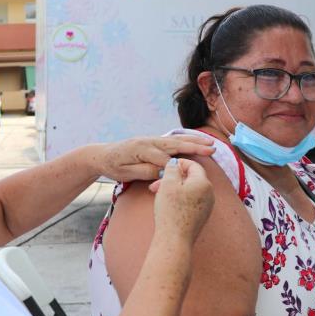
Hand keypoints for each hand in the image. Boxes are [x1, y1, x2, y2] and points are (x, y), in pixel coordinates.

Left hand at [94, 135, 214, 181]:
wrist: (103, 155)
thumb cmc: (113, 166)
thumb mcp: (125, 173)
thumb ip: (143, 171)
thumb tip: (161, 171)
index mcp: (141, 149)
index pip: (162, 159)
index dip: (173, 168)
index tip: (186, 176)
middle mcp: (148, 141)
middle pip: (174, 144)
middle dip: (194, 146)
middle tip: (211, 149)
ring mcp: (152, 139)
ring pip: (176, 140)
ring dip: (194, 141)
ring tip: (210, 143)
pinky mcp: (154, 141)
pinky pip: (173, 140)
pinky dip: (186, 140)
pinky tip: (197, 141)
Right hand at [151, 158, 213, 243]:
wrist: (175, 239)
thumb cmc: (171, 211)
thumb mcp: (168, 184)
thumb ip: (172, 169)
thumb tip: (175, 163)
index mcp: (203, 183)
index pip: (193, 165)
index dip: (179, 163)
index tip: (166, 166)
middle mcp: (210, 193)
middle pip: (191, 178)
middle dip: (173, 179)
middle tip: (156, 184)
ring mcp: (207, 206)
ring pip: (190, 190)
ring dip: (174, 189)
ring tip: (159, 195)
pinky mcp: (202, 216)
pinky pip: (191, 201)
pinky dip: (179, 199)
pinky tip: (167, 205)